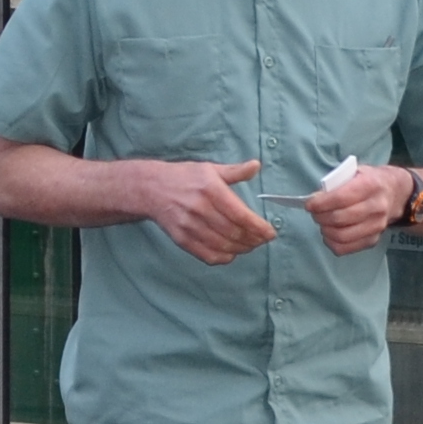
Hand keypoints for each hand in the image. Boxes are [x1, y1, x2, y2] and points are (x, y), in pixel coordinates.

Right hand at [134, 158, 279, 262]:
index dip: (259, 227)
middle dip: (254, 240)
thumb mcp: (210, 169)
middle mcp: (200, 209)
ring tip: (250, 245)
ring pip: (223, 246)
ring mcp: (190, 226)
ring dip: (242, 249)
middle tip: (262, 240)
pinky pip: (208, 255)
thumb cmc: (184, 177)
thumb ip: (235, 171)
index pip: (241, 215)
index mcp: (210, 189)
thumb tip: (256, 165)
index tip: (271, 233)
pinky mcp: (182, 239)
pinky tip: (232, 252)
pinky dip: (224, 258)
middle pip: (234, 233)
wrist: (151, 189)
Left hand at [298, 163, 415, 255]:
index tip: (309, 204)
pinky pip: (347, 248)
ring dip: (325, 230)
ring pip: (342, 236)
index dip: (321, 203)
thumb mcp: (357, 172)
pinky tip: (329, 234)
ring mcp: (377, 226)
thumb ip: (338, 182)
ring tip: (322, 223)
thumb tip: (316, 197)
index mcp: (371, 185)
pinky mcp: (374, 240)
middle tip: (315, 213)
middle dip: (320, 217)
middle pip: (340, 218)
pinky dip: (332, 243)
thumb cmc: (371, 181)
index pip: (341, 198)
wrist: (397, 194)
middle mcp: (377, 207)